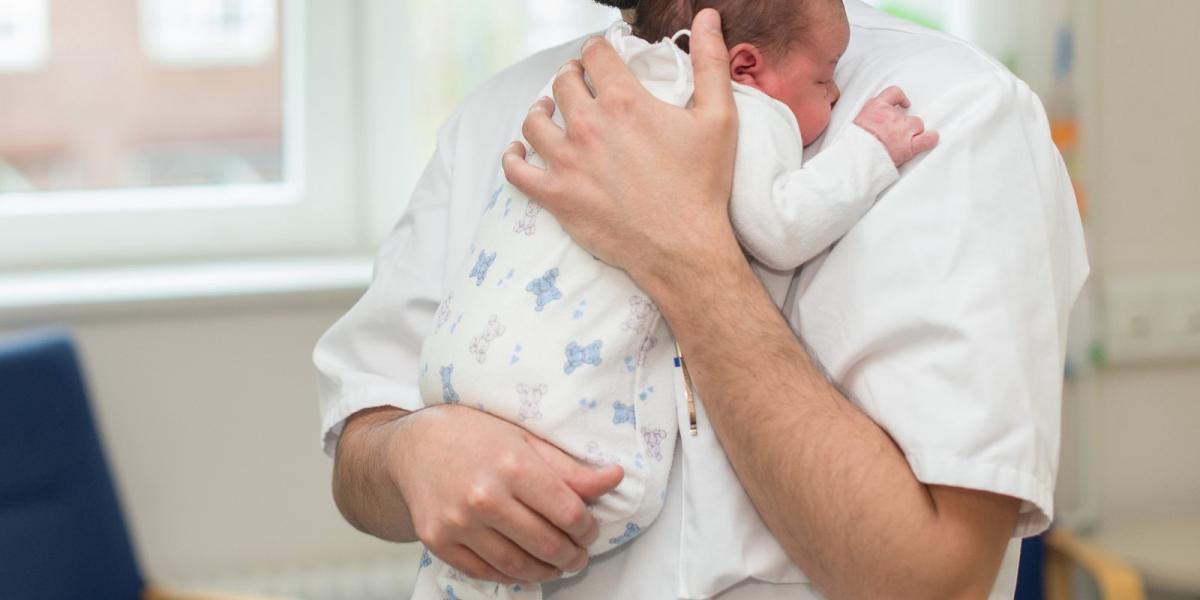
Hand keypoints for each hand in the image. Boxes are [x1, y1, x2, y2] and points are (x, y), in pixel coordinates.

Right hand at [393, 404, 623, 583]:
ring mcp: (459, 523)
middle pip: (547, 544)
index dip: (588, 528)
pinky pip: (485, 572)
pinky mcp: (439, 541)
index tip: (590, 529)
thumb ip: (568, 466)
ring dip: (546, 571)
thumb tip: (615, 477)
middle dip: (572, 555)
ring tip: (557, 565)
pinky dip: (510, 575)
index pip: (569, 513)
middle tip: (579, 554)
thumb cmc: (473, 436)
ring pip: (517, 566)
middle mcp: (485, 496)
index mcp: (513, 465)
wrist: (412, 447)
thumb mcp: (524, 439)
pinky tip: (523, 567)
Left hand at [502, 9, 740, 296]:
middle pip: (564, 82)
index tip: (600, 58)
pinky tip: (519, 150)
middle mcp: (588, 124)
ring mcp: (566, 160)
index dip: (598, 50)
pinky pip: (516, 169)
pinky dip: (513, 156)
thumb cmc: (703, 186)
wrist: (682, 248)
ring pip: (535, 119)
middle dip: (572, 77)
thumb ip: (710, 62)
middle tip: (580, 84)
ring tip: (550, 110)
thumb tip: (708, 16)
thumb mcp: (719, 118)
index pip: (596, 55)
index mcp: (624, 101)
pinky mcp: (554, 194)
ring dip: (542, 109)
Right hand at [853, 86, 939, 166]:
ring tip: (906, 140)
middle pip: (907, 114)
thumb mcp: (855, 122)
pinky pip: (927, 139)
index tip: (903, 104)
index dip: (900, 98)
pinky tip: (932, 137)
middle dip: (904, 122)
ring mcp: (902, 130)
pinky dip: (931, 138)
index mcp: (876, 107)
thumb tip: (871, 121)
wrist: (857, 158)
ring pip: (917, 124)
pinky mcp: (908, 146)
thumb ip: (868, 117)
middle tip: (898, 132)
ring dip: (914, 131)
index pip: (893, 93)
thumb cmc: (853, 144)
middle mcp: (892, 116)